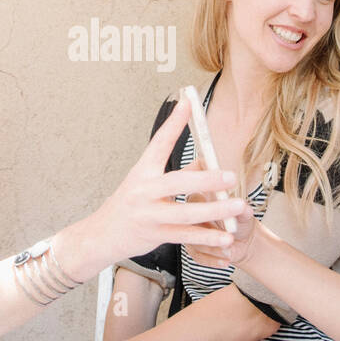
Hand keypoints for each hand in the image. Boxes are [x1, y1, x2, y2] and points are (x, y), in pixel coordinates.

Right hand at [67, 98, 247, 272]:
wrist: (102, 234)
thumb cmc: (129, 204)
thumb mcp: (146, 182)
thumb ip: (177, 173)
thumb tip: (206, 160)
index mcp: (143, 171)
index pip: (159, 142)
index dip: (174, 123)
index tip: (188, 102)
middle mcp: (144, 191)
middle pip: (176, 183)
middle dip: (206, 179)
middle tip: (230, 176)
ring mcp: (148, 215)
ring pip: (185, 213)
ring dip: (214, 211)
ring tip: (238, 206)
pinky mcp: (155, 235)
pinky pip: (185, 236)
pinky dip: (208, 237)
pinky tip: (226, 238)